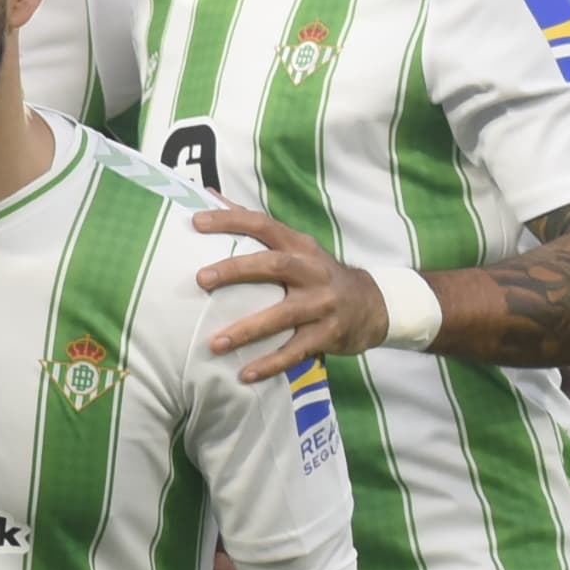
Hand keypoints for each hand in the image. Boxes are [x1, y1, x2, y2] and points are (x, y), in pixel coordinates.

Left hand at [193, 206, 389, 383]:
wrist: (373, 305)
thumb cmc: (318, 274)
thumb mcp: (296, 247)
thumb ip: (256, 228)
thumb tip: (210, 195)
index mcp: (300, 246)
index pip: (263, 224)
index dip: (230, 220)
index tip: (195, 221)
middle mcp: (312, 270)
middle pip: (274, 265)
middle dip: (236, 269)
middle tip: (200, 279)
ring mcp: (323, 303)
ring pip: (283, 315)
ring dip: (247, 329)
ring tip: (215, 343)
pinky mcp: (329, 333)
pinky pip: (296, 351)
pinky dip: (270, 364)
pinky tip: (244, 375)